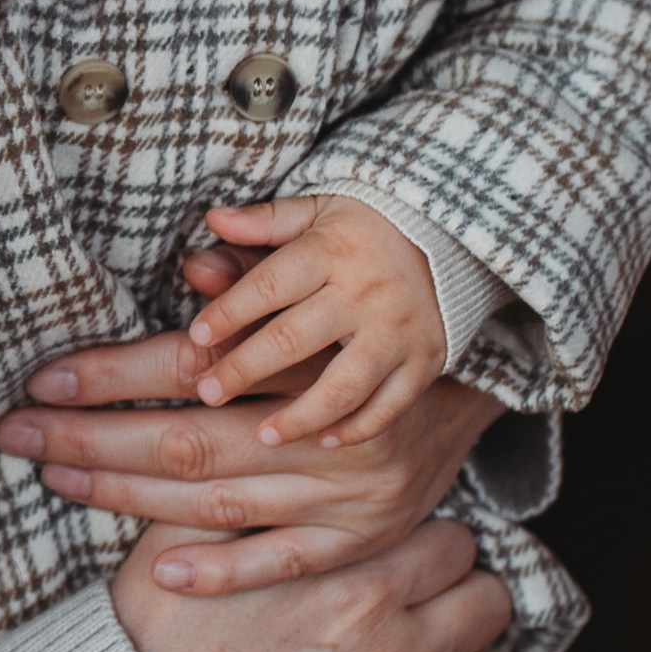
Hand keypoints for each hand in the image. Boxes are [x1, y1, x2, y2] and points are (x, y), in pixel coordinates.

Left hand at [0, 326, 498, 593]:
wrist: (468, 396)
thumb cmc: (366, 338)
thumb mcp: (318, 298)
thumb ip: (255, 287)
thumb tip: (197, 260)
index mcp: (306, 359)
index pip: (188, 365)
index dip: (112, 372)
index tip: (43, 380)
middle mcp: (322, 429)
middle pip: (186, 438)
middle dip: (91, 435)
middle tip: (16, 433)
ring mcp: (343, 492)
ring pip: (217, 499)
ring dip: (127, 493)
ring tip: (57, 478)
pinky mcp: (359, 540)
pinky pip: (282, 561)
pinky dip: (222, 571)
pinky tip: (157, 572)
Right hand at [113, 516, 508, 651]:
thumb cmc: (157, 648)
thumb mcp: (184, 543)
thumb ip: (240, 495)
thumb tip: (262, 451)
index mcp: (359, 587)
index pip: (454, 542)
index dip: (426, 538)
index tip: (399, 546)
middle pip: (487, 603)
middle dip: (457, 591)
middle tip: (417, 592)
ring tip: (415, 648)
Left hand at [188, 195, 445, 444]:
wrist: (454, 238)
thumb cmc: (369, 227)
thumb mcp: (318, 210)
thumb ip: (266, 220)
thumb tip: (213, 219)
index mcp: (333, 250)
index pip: (269, 284)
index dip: (229, 311)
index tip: (196, 338)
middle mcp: (366, 293)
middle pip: (295, 338)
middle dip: (245, 368)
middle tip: (207, 393)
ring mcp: (398, 332)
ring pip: (344, 385)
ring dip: (300, 415)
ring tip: (262, 437)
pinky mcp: (425, 361)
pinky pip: (390, 405)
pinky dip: (358, 427)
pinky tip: (324, 441)